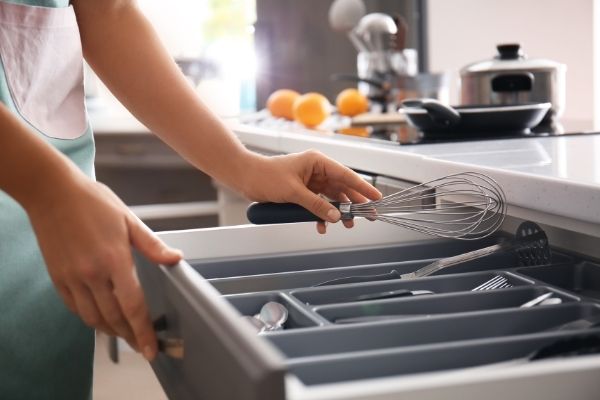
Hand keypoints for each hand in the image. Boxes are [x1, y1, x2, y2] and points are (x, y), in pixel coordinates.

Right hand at [26, 175, 181, 360]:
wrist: (52, 192)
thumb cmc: (94, 202)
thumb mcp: (129, 220)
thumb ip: (152, 245)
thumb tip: (176, 258)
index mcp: (115, 259)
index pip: (133, 305)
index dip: (143, 330)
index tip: (151, 348)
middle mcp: (92, 274)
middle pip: (114, 318)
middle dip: (130, 336)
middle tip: (142, 345)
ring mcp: (72, 278)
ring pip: (93, 318)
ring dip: (111, 332)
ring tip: (125, 336)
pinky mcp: (58, 278)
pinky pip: (75, 308)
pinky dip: (90, 319)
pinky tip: (101, 319)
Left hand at [241, 150, 381, 232]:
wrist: (246, 177)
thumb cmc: (266, 176)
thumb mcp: (293, 192)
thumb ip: (315, 205)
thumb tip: (335, 217)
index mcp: (318, 162)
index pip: (346, 175)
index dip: (363, 187)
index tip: (376, 198)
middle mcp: (317, 170)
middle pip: (342, 188)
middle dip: (354, 203)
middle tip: (368, 216)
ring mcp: (310, 181)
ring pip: (331, 197)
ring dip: (338, 211)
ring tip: (346, 225)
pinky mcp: (303, 191)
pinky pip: (318, 204)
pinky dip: (321, 214)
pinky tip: (322, 226)